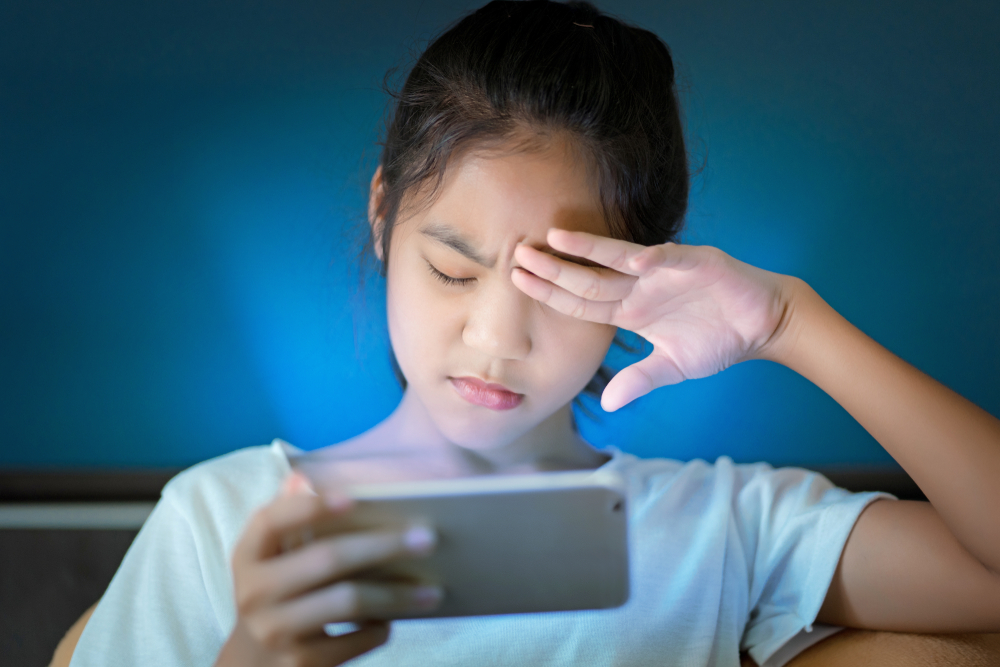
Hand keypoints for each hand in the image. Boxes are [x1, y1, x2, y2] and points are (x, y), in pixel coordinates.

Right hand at [215, 472, 440, 666]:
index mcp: (248, 554)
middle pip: (327, 559)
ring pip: (348, 602)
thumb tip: (304, 477)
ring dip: (396, 594)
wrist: (254, 661)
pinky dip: (380, 628)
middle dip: (382, 546)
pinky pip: (355, 640)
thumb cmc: (278, 590)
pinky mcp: (300, 664)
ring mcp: (276, 631)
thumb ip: (289, 515)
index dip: (311, 507)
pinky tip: (394, 618)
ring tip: (432, 590)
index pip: (273, 521)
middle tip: (427, 539)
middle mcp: (254, 592)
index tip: (353, 497)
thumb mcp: (273, 555)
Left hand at [512, 229, 794, 411]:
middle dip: (554, 268)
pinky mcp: (696, 264)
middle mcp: (640, 287)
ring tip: (556, 238)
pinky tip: (630, 257)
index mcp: (631, 310)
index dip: (550, 293)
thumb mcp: (673, 367)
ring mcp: (665, 273)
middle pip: (589, 278)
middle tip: (518, 254)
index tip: (519, 282)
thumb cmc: (718, 338)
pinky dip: (652, 258)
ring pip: (618, 259)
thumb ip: (640, 379)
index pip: (581, 302)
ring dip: (587, 249)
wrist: (762, 323)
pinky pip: (669, 259)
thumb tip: (609, 403)